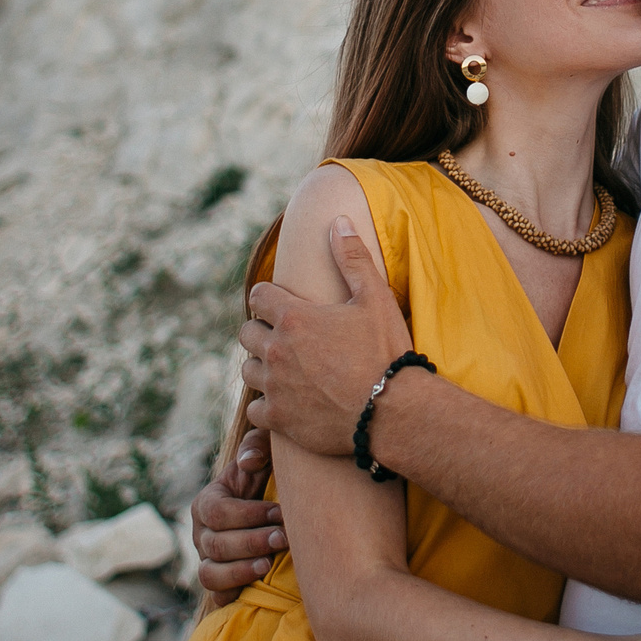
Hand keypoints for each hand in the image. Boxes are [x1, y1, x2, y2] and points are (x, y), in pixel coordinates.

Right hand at [192, 430, 283, 596]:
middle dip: (252, 542)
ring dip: (240, 571)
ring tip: (268, 566)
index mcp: (208, 502)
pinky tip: (259, 585)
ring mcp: (208, 560)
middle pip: (215, 545)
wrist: (281, 508)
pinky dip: (234, 593)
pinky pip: (216, 597)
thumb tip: (249, 463)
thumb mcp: (265, 454)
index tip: (281, 512)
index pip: (217, 512)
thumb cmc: (272, 477)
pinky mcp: (220, 584)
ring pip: (210, 574)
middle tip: (284, 538)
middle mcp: (202, 533)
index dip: (249, 514)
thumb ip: (256, 447)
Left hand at [240, 216, 412, 458]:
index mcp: (294, 317)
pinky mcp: (280, 419)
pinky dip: (266, 405)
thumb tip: (338, 221)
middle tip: (286, 339)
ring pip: (248, 370)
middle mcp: (276, 350)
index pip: (258, 296)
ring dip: (262, 367)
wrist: (393, 411)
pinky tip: (284, 404)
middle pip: (247, 333)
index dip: (269, 297)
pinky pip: (255, 410)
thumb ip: (352, 258)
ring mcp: (275, 386)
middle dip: (263, 332)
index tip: (281, 304)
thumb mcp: (375, 298)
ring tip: (284, 370)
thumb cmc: (386, 353)